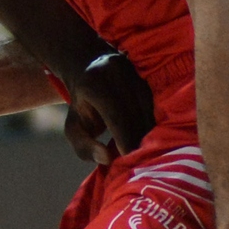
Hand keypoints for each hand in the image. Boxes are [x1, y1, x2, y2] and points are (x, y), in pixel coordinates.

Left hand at [65, 50, 153, 165]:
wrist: (89, 70)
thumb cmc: (82, 106)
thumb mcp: (74, 128)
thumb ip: (84, 146)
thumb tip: (107, 158)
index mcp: (94, 84)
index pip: (114, 114)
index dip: (124, 137)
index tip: (129, 157)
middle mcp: (115, 73)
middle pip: (134, 111)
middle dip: (138, 137)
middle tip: (140, 159)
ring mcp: (133, 71)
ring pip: (147, 107)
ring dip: (148, 131)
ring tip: (146, 150)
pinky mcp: (146, 75)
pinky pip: (154, 102)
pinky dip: (153, 121)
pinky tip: (152, 136)